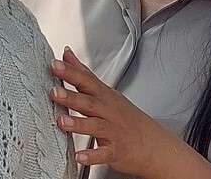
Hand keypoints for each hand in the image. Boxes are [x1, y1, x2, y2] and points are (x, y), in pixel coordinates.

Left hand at [51, 47, 210, 178]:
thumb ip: (84, 73)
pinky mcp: (116, 151)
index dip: (71, 73)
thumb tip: (67, 54)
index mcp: (104, 97)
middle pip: (89, 102)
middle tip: (53, 91)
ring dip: (78, 124)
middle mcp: (108, 112)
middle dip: (71, 97)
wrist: (156, 146)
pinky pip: (103, 154)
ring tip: (61, 121)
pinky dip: (92, 156)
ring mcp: (113, 132)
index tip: (55, 64)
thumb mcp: (106, 91)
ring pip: (95, 126)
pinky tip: (79, 156)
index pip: (86, 81)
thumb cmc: (126, 117)